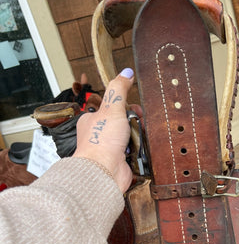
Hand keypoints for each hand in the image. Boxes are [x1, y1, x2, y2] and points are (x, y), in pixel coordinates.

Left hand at [74, 68, 135, 192]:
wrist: (104, 172)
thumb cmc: (101, 142)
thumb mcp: (112, 108)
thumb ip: (119, 89)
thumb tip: (126, 72)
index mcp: (93, 121)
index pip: (113, 108)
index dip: (127, 107)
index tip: (135, 109)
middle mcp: (100, 135)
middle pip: (125, 123)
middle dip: (134, 124)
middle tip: (137, 125)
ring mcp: (111, 150)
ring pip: (131, 138)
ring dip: (137, 138)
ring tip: (137, 140)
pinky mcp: (121, 162)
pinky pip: (136, 154)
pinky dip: (140, 152)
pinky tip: (139, 151)